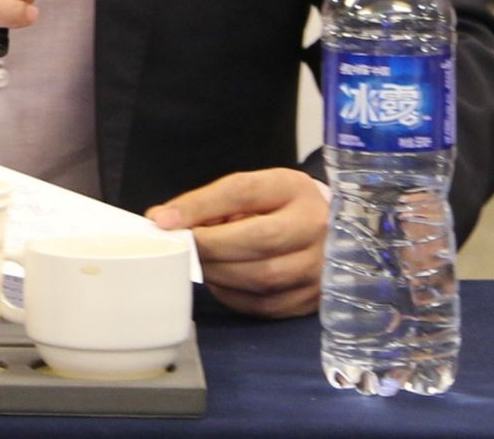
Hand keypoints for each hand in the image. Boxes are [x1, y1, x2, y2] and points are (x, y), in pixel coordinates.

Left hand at [147, 168, 327, 318]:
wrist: (330, 233)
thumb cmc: (281, 208)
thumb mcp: (255, 190)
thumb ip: (213, 203)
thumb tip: (163, 220)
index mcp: (294, 188)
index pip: (244, 192)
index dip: (200, 206)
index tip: (164, 219)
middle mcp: (314, 226)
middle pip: (258, 239)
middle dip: (210, 247)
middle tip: (182, 248)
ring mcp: (318, 266)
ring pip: (261, 277)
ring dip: (219, 274)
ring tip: (200, 265)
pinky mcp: (312, 299)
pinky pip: (264, 305)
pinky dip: (233, 296)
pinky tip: (221, 283)